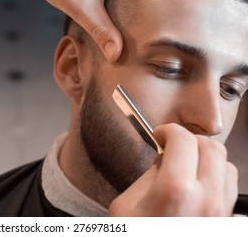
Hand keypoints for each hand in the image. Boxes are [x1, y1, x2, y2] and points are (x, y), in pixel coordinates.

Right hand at [108, 123, 237, 215]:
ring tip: (186, 162)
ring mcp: (221, 213)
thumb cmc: (135, 236)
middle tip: (171, 146)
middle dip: (189, 140)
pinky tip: (197, 181)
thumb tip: (164, 156)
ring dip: (205, 156)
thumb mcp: (127, 205)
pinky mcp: (225, 222)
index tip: (160, 134)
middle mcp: (205, 200)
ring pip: (225, 163)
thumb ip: (149, 175)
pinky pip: (229, 186)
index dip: (169, 130)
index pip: (183, 140)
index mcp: (175, 191)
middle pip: (210, 147)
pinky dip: (215, 174)